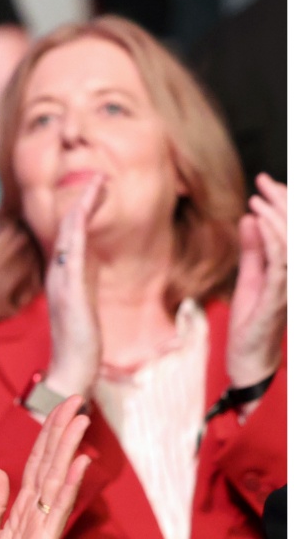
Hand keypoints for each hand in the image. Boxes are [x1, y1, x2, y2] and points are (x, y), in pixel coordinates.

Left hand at [0, 398, 91, 538]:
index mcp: (21, 514)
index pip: (37, 467)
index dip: (47, 437)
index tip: (60, 408)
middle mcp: (36, 519)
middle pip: (50, 467)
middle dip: (61, 434)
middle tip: (76, 401)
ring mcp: (41, 533)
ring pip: (56, 483)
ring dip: (68, 451)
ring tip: (80, 421)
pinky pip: (54, 514)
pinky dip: (65, 489)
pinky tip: (76, 465)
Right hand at [41, 178, 103, 398]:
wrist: (71, 370)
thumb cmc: (80, 345)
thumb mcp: (85, 310)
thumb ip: (85, 290)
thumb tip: (92, 274)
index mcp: (65, 279)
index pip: (74, 239)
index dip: (84, 214)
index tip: (98, 192)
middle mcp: (59, 277)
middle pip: (69, 231)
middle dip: (83, 202)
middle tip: (99, 178)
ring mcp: (62, 283)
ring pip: (69, 237)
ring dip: (80, 209)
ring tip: (95, 185)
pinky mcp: (69, 292)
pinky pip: (71, 255)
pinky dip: (75, 232)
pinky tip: (81, 215)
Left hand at [227, 174, 287, 388]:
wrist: (248, 357)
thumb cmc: (252, 319)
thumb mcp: (250, 276)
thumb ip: (252, 249)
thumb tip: (249, 217)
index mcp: (291, 268)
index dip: (285, 204)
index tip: (266, 183)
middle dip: (283, 201)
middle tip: (263, 181)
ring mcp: (290, 285)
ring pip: (291, 242)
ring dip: (275, 216)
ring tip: (258, 198)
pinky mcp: (278, 296)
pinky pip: (279, 262)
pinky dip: (270, 238)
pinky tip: (257, 221)